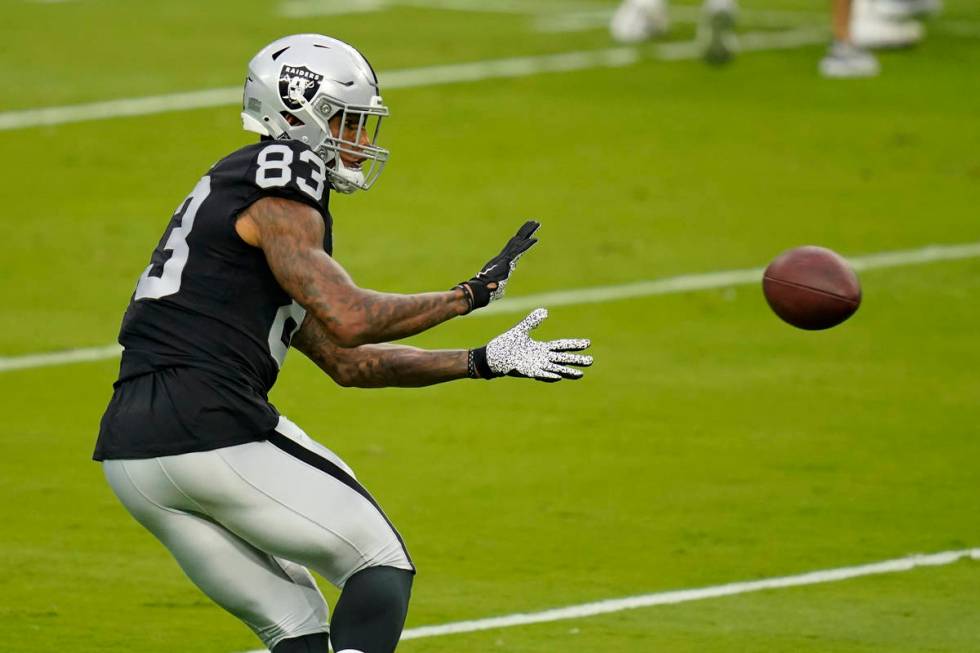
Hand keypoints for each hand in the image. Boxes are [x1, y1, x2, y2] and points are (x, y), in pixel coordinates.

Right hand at [457, 220, 539, 312]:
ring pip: (519, 242)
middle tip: (533, 222)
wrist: (481, 290)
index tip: (527, 235)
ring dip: (528, 232)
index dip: (521, 242)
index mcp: (503, 262)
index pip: (514, 249)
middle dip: (525, 231)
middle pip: (517, 241)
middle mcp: (505, 257)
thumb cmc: (486, 291)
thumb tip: (495, 289)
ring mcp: (506, 257)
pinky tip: (535, 239)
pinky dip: (527, 245)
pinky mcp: (507, 260)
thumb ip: (497, 286)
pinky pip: (519, 251)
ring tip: (536, 223)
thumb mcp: (495, 288)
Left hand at [469, 308, 592, 381]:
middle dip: (576, 360)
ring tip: (580, 374)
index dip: (574, 345)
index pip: (561, 346)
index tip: (587, 343)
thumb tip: (545, 311)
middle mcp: (541, 359)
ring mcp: (535, 366)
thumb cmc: (506, 345)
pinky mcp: (527, 372)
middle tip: (591, 361)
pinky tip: (558, 376)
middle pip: (563, 359)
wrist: (492, 357)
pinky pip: (540, 374)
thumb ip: (532, 321)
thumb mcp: (521, 330)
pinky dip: (549, 376)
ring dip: (567, 372)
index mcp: (541, 349)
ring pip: (555, 369)